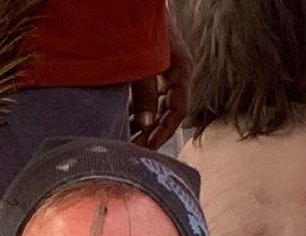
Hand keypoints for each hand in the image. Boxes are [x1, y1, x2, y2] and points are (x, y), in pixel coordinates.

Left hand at [130, 27, 191, 149]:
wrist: (132, 5)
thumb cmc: (141, 28)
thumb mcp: (142, 63)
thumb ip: (144, 93)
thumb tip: (146, 124)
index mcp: (181, 70)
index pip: (179, 110)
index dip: (165, 131)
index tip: (149, 148)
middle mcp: (176, 73)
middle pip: (169, 111)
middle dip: (153, 132)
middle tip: (136, 151)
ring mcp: (164, 71)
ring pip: (157, 105)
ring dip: (144, 124)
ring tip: (128, 142)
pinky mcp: (151, 69)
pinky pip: (147, 96)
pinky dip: (137, 110)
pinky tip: (124, 123)